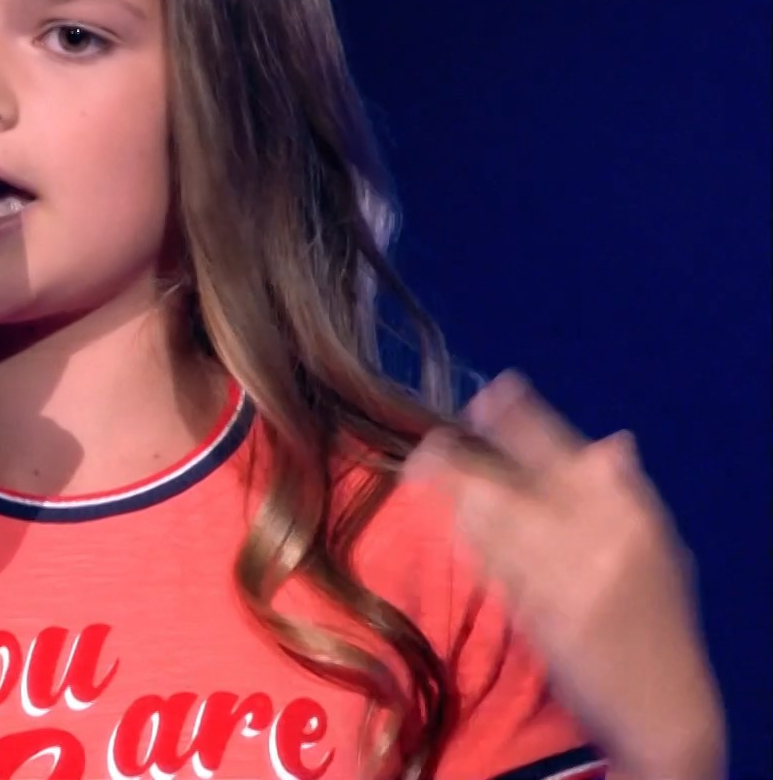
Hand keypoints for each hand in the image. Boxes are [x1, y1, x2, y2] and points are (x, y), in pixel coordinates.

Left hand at [405, 373, 724, 779]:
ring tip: (426, 477)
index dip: (525, 420)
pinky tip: (457, 528)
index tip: (491, 391)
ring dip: (456, 500)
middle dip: (463, 464)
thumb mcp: (658, 551)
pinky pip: (493, 569)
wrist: (664, 700)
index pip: (571, 455)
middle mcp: (599, 541)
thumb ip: (626, 497)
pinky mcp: (540, 615)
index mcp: (631, 516)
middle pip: (514, 487)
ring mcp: (566, 580)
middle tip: (425, 444)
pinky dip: (473, 544)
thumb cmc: (654, 619)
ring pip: (493, 525)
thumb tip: (613, 441)